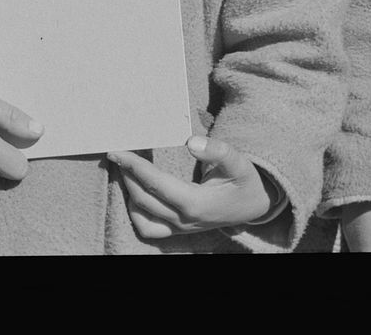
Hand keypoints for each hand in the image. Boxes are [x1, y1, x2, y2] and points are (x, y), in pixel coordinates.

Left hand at [107, 135, 274, 238]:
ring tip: (124, 170)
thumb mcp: (238, 161)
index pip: (156, 184)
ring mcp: (180, 228)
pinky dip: (136, 212)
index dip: (135, 168)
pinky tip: (135, 193)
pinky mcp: (179, 230)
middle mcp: (184, 219)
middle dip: (126, 175)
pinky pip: (149, 228)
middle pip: (144, 199)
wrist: (254, 206)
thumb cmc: (245, 181)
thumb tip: (191, 141)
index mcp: (196, 202)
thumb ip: (217, 150)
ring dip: (129, 193)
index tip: (119, 152)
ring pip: (142, 216)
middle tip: (116, 153)